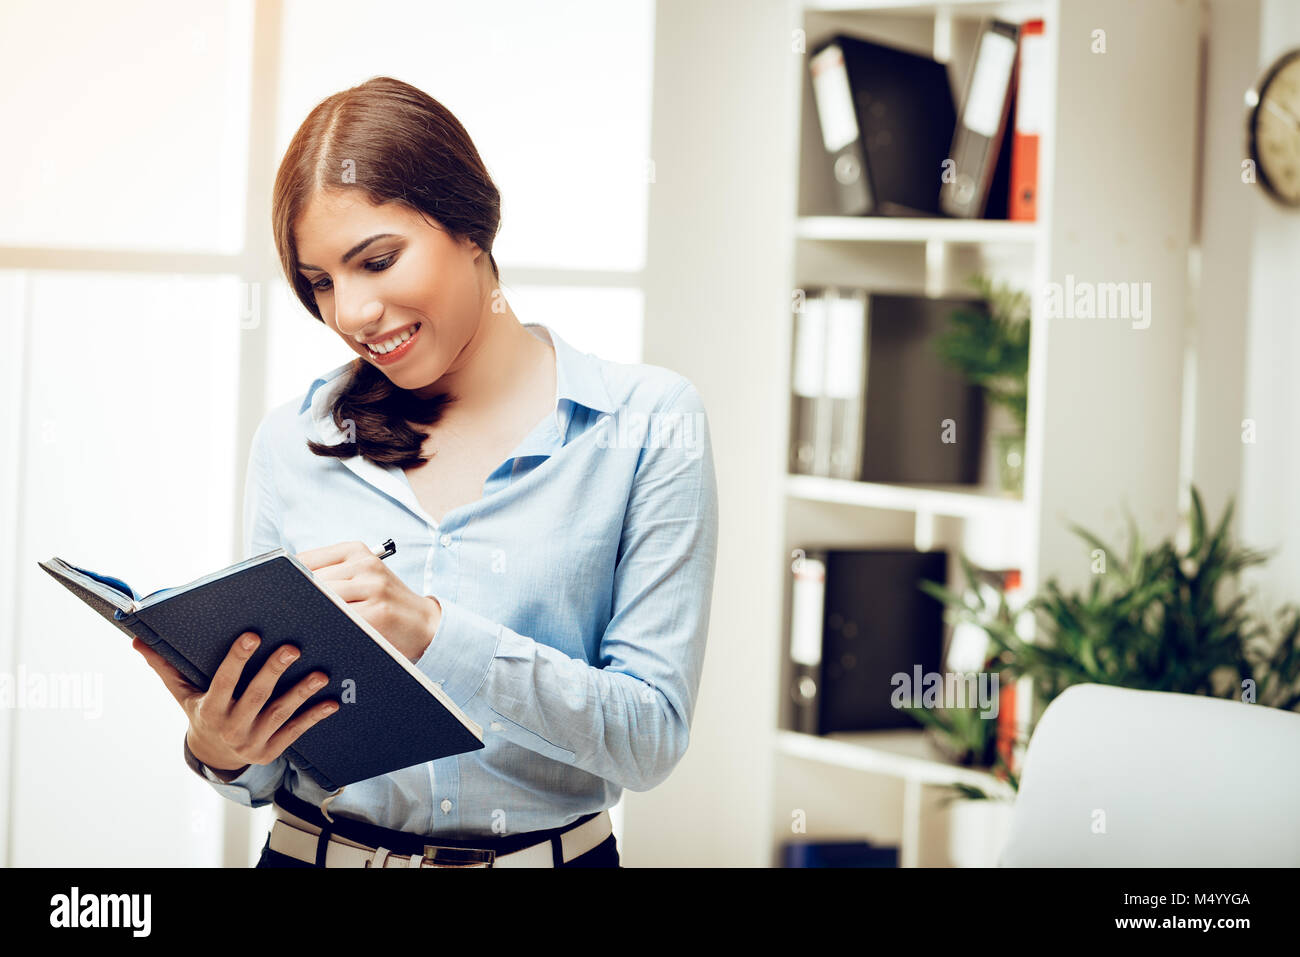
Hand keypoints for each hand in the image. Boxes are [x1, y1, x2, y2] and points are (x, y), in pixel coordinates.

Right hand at [133, 631, 337, 774]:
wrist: (214, 756)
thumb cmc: (200, 712)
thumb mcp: (182, 693)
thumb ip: (165, 666)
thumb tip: (137, 639)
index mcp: (209, 709)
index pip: (224, 681)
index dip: (237, 659)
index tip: (251, 635)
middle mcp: (231, 727)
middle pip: (256, 696)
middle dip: (273, 671)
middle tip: (292, 647)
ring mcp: (253, 741)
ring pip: (279, 714)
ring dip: (300, 694)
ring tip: (320, 675)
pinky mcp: (272, 751)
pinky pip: (295, 732)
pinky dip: (313, 718)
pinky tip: (331, 703)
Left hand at [296, 541, 440, 661]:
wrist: (424, 623)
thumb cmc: (385, 601)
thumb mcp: (361, 576)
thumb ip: (329, 573)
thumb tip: (285, 583)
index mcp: (356, 550)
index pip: (305, 559)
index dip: (288, 579)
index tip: (279, 593)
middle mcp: (365, 564)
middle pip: (311, 580)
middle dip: (298, 599)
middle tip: (288, 615)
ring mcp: (373, 587)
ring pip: (324, 599)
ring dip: (312, 614)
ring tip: (308, 625)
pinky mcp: (378, 612)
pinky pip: (340, 619)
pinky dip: (329, 627)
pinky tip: (327, 633)